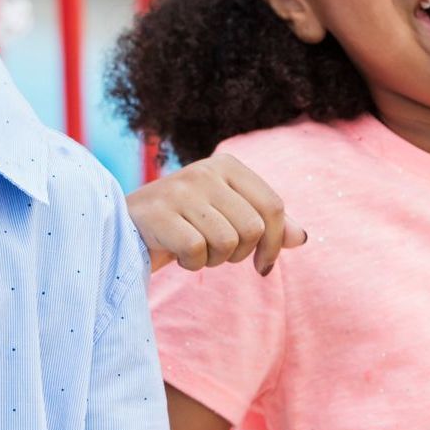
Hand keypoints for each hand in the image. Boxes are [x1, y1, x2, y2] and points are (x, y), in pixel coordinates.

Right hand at [127, 153, 306, 275]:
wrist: (127, 225)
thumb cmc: (186, 222)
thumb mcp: (229, 215)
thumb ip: (266, 224)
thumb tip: (302, 238)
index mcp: (227, 164)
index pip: (273, 206)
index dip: (274, 244)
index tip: (262, 264)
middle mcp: (204, 170)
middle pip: (252, 229)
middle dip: (240, 254)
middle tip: (218, 254)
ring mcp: (179, 189)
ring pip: (226, 243)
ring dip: (214, 260)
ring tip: (196, 250)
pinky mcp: (158, 213)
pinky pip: (196, 252)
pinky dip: (191, 263)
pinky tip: (177, 253)